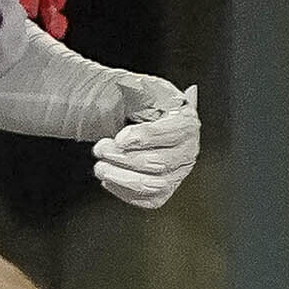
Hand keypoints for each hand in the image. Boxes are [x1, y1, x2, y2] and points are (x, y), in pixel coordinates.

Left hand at [92, 80, 200, 210]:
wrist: (136, 118)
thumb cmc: (141, 102)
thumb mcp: (140, 88)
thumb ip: (144, 90)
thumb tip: (167, 90)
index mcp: (186, 121)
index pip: (172, 133)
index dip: (145, 137)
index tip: (120, 138)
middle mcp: (188, 150)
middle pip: (159, 163)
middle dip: (123, 158)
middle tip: (100, 148)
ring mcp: (178, 173)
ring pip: (153, 185)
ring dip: (121, 177)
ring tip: (100, 167)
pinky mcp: (165, 190)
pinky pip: (148, 199)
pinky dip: (125, 191)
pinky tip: (109, 179)